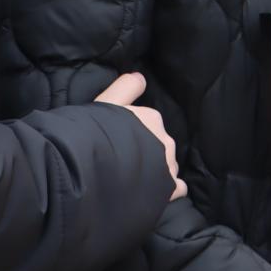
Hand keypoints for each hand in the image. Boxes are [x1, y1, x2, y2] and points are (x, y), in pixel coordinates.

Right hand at [97, 73, 186, 199]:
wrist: (93, 170)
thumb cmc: (96, 133)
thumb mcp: (107, 102)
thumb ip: (125, 88)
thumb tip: (140, 77)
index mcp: (151, 118)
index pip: (148, 123)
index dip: (133, 133)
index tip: (119, 141)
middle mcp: (165, 141)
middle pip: (159, 145)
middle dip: (147, 152)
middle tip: (123, 163)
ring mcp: (168, 167)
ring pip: (168, 167)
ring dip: (156, 172)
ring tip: (133, 181)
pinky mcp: (169, 190)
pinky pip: (177, 188)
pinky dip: (168, 191)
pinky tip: (153, 194)